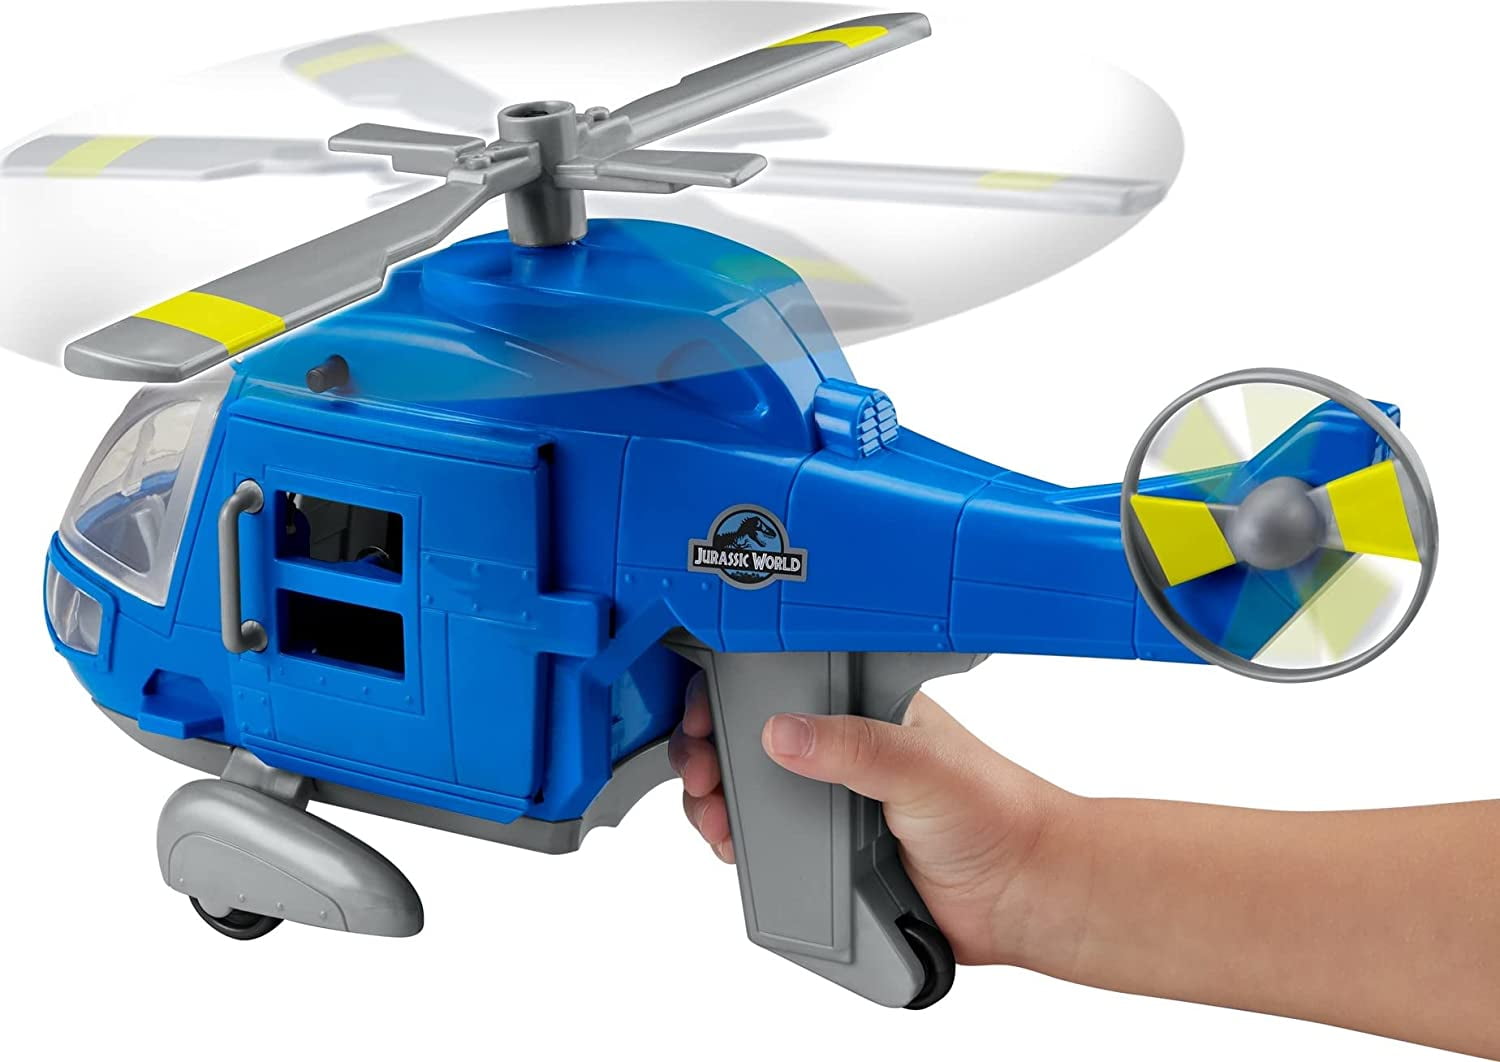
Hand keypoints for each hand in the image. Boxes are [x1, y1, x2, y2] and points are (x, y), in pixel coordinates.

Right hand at [667, 672, 1082, 966]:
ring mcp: (828, 803)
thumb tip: (782, 733)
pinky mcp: (827, 856)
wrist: (1023, 894)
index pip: (779, 684)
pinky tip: (730, 846)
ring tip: (711, 814)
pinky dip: (738, 843)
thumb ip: (853, 747)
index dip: (729, 695)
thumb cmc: (996, 810)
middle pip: (749, 740)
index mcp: (860, 709)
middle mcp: (838, 751)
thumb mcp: (921, 765)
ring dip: (716, 800)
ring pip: (749, 793)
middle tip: (699, 771)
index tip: (702, 715)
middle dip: (709, 751)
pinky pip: (766, 844)